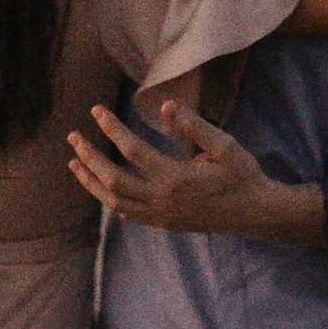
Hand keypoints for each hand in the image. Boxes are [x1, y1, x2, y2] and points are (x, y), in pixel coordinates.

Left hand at [67, 100, 326, 245]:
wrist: (254, 213)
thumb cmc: (242, 174)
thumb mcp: (225, 145)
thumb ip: (194, 126)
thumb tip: (165, 105)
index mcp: (177, 178)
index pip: (133, 151)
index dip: (112, 128)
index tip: (96, 110)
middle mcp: (163, 200)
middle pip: (114, 180)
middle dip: (90, 157)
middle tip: (73, 136)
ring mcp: (161, 215)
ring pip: (114, 202)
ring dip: (91, 182)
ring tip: (74, 163)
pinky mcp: (164, 223)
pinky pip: (127, 214)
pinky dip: (109, 199)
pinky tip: (100, 186)